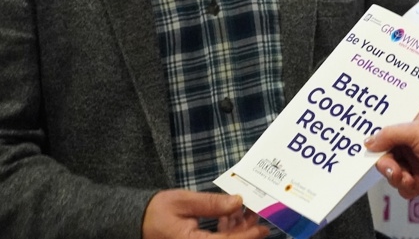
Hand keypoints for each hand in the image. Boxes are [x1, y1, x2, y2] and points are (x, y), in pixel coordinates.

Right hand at [142, 190, 268, 238]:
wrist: (137, 222)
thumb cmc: (157, 211)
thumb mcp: (184, 201)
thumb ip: (211, 203)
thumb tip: (237, 201)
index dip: (246, 237)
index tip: (263, 228)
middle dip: (246, 233)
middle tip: (257, 215)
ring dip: (237, 231)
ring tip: (245, 211)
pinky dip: (226, 232)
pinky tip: (229, 217)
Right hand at [365, 110, 418, 202]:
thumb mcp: (418, 132)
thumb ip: (390, 134)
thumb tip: (369, 141)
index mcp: (412, 122)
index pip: (385, 124)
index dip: (374, 133)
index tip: (363, 143)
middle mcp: (412, 141)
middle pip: (383, 151)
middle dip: (385, 162)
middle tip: (392, 167)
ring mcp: (415, 161)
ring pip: (389, 171)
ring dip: (395, 176)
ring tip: (407, 177)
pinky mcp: (418, 180)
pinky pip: (399, 186)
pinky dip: (405, 186)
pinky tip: (416, 184)